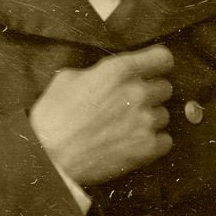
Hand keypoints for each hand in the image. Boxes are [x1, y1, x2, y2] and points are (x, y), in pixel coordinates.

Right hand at [29, 44, 173, 185]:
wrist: (49, 157)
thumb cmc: (53, 117)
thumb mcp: (68, 78)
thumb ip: (98, 72)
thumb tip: (109, 75)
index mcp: (118, 70)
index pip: (162, 58)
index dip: (157, 64)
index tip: (152, 70)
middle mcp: (137, 92)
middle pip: (165, 87)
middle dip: (150, 93)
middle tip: (130, 103)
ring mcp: (144, 121)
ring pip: (163, 114)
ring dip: (149, 119)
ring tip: (126, 126)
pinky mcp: (147, 148)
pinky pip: (165, 140)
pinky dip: (153, 141)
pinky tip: (132, 141)